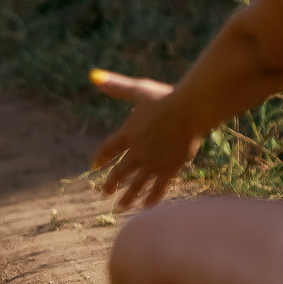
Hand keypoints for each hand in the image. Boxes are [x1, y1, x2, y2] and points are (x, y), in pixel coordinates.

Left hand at [89, 69, 203, 211]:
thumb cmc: (165, 98)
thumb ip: (116, 86)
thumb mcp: (138, 90)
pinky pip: (160, 187)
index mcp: (128, 133)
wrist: (189, 111)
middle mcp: (138, 151)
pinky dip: (152, 197)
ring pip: (138, 184)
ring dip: (128, 196)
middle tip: (105, 193)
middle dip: (112, 183)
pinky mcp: (170, 168)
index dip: (101, 158)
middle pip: (121, 171)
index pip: (109, 149)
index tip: (95, 166)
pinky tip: (147, 206)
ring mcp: (154, 162)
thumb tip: (94, 76)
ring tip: (122, 207)